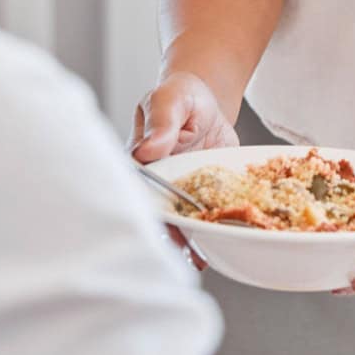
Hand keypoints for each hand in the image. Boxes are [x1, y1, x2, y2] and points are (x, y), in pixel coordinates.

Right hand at [133, 74, 235, 276]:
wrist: (205, 100)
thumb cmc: (179, 96)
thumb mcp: (170, 100)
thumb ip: (162, 123)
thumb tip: (150, 149)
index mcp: (140, 162)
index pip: (138, 191)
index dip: (147, 211)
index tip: (160, 225)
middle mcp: (156, 183)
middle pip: (157, 214)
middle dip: (169, 235)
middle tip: (183, 250)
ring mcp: (178, 192)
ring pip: (179, 222)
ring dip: (188, 242)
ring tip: (199, 259)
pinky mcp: (201, 195)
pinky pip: (203, 216)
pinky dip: (209, 232)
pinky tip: (215, 249)